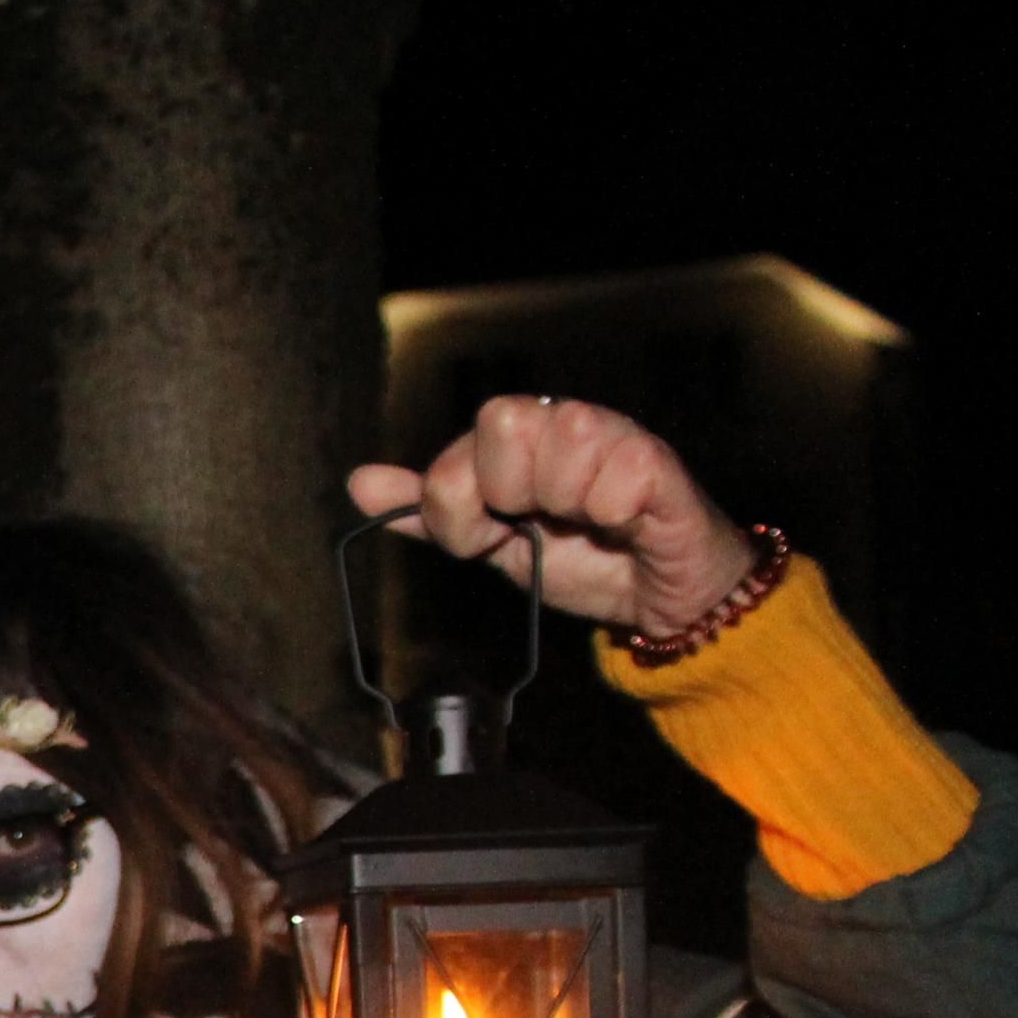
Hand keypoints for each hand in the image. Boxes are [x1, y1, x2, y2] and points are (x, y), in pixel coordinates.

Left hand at [348, 397, 757, 637]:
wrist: (652, 596)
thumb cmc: (578, 559)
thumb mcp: (490, 544)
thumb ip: (429, 514)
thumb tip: (359, 483)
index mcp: (511, 438)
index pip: (451, 457)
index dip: (461, 511)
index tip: (493, 535)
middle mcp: (557, 421)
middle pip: (499, 424)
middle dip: (511, 495)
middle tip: (543, 520)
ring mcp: (610, 433)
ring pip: (565, 438)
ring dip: (570, 503)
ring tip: (591, 520)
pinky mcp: (657, 458)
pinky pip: (620, 474)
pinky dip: (617, 511)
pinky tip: (627, 520)